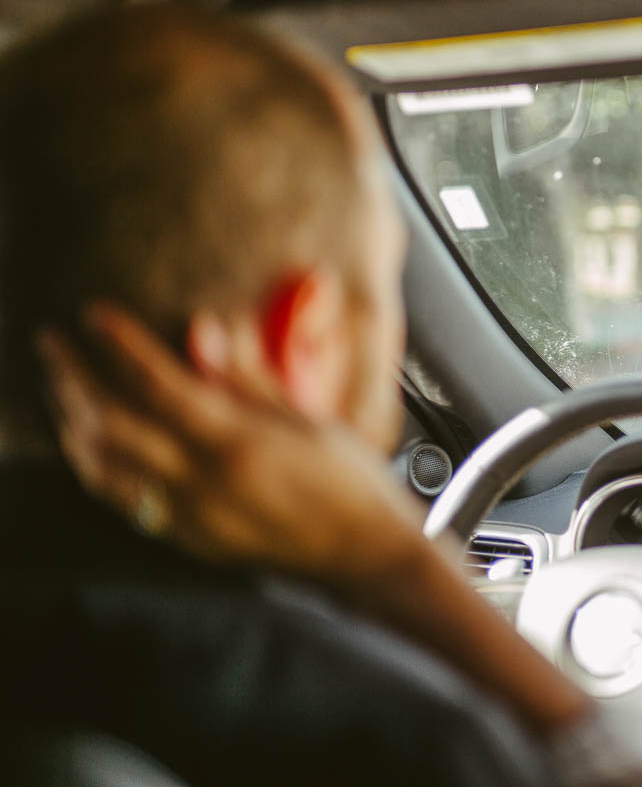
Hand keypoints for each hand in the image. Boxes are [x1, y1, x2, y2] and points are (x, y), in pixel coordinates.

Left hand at [36, 304, 427, 589]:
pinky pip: (119, 499)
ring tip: (60, 385)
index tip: (95, 313)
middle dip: (74, 378)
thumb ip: (248, 378)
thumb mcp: (308, 419)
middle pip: (112, 425)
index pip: (160, 385)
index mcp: (238, 446)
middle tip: (53, 343)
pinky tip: (87, 441)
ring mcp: (189, 516)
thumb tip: (204, 330)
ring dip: (71, 421)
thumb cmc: (350, 482)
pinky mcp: (187, 538)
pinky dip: (93, 465)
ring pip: (102, 467)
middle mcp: (203, 484)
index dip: (121, 344)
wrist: (363, 553)